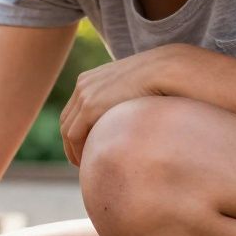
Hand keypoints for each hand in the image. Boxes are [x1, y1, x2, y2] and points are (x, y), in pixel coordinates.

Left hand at [60, 44, 189, 164]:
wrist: (168, 69)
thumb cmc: (161, 79)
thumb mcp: (133, 87)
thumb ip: (122, 99)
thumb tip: (126, 116)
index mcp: (91, 79)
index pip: (74, 110)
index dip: (75, 131)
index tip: (83, 147)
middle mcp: (83, 85)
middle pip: (67, 120)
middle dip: (70, 142)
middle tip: (79, 161)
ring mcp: (84, 95)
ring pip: (68, 130)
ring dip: (73, 150)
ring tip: (84, 166)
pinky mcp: (90, 106)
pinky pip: (74, 135)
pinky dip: (76, 150)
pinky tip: (88, 162)